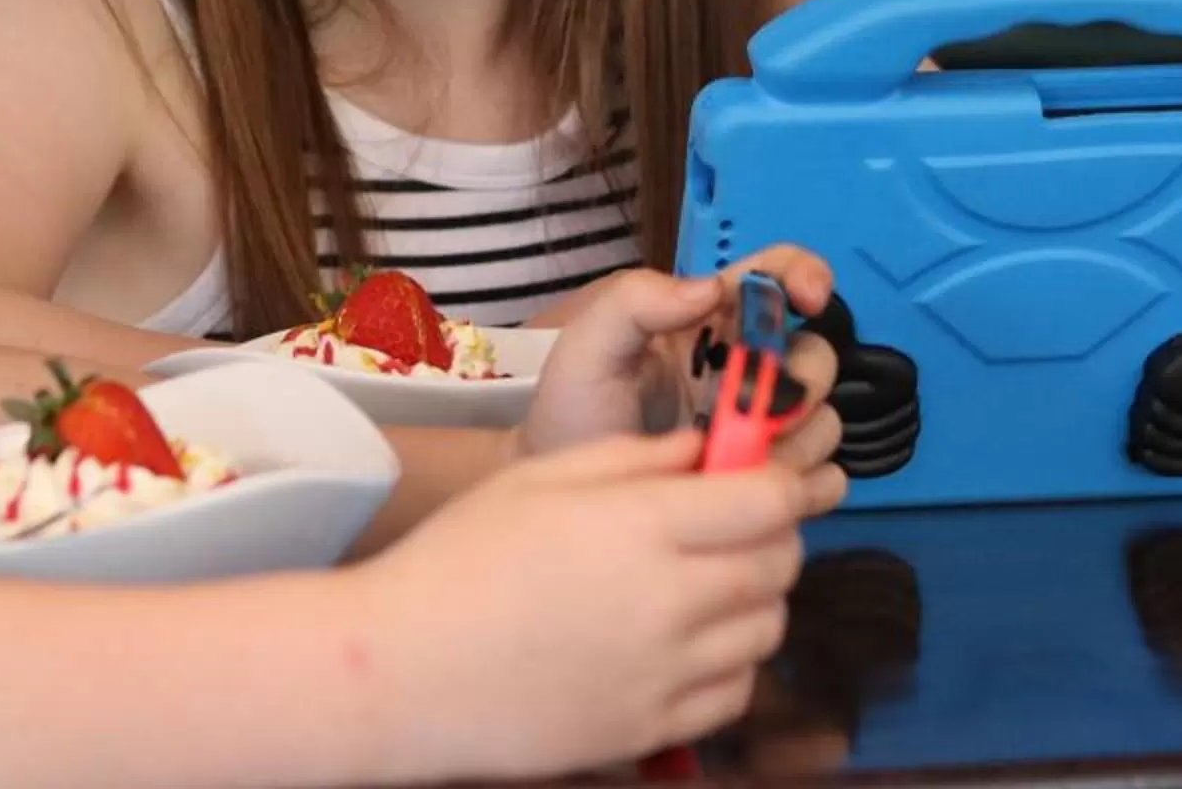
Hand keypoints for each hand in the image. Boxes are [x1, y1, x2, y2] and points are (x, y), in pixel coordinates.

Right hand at [354, 430, 808, 779]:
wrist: (401, 670)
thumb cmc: (460, 558)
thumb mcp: (543, 477)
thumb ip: (637, 456)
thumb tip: (706, 451)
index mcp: (643, 527)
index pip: (767, 500)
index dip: (780, 482)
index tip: (768, 476)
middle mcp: (671, 602)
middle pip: (780, 564)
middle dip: (773, 535)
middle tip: (735, 526)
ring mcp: (666, 675)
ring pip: (768, 630)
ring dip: (755, 599)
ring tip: (705, 584)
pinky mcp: (653, 730)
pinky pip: (735, 692)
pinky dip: (731, 663)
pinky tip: (686, 643)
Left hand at [519, 252, 844, 514]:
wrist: (561, 485)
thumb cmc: (571, 408)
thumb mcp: (588, 345)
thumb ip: (634, 302)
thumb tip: (710, 288)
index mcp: (710, 320)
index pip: (776, 276)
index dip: (805, 275)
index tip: (809, 300)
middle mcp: (746, 369)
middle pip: (815, 357)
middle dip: (799, 382)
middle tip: (757, 415)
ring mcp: (760, 428)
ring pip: (823, 420)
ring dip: (797, 441)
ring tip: (738, 464)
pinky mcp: (765, 483)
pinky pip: (819, 479)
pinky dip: (806, 485)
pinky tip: (758, 494)